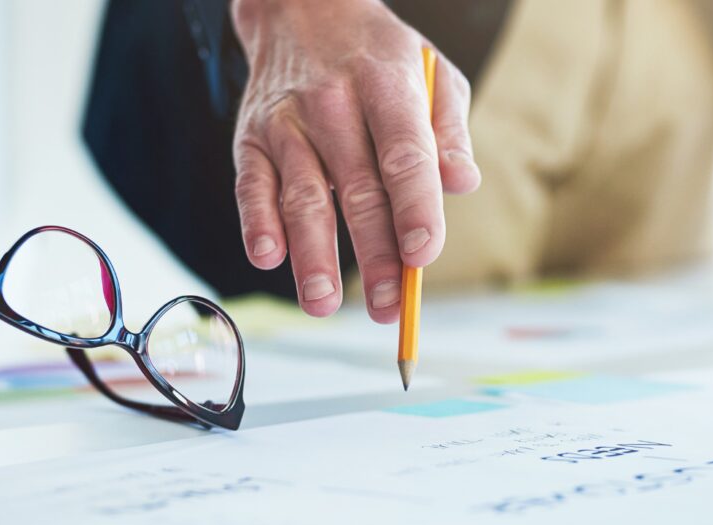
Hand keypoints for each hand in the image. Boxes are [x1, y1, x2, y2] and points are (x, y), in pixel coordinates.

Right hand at [230, 0, 480, 321]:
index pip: (403, 154)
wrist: (302, 8)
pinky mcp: (251, 137)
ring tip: (323, 304)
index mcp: (386, 85)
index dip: (414, 207)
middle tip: (388, 307)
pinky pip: (251, 185)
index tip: (423, 255)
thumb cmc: (378, 56)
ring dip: (312, 255)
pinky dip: (256, 222)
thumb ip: (447, 130)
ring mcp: (287, 121)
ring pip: (302, 195)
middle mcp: (332, 102)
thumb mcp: (431, 73)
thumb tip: (461, 184)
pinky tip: (268, 258)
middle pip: (356, 189)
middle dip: (373, 254)